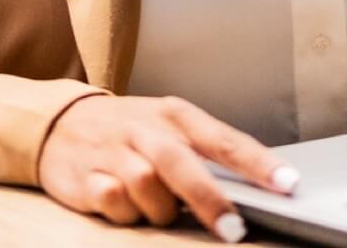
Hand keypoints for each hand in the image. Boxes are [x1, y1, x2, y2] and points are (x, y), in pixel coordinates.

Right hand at [37, 94, 297, 241]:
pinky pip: (115, 203)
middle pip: (182, 165)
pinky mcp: (86, 176)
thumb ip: (205, 154)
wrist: (59, 122)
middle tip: (233, 230)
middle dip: (210, 200)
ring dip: (159, 210)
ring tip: (155, 206)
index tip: (287, 185)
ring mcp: (114, 152)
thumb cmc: (130, 130)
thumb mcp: (169, 127)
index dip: (258, 164)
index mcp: (176, 115)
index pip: (225, 140)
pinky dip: (125, 211)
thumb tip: (254, 189)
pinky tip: (122, 202)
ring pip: (147, 188)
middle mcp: (146, 130)